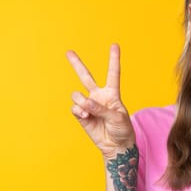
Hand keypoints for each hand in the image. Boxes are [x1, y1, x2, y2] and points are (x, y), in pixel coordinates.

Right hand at [66, 44, 134, 158]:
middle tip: (68, 51)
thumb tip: (84, 102)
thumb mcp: (117, 117)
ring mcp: (89, 105)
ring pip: (77, 95)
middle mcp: (99, 96)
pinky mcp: (81, 115)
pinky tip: (85, 117)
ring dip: (81, 102)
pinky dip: (78, 111)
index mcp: (112, 93)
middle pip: (86, 77)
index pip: (113, 73)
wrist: (116, 145)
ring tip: (88, 111)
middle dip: (77, 64)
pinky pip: (75, 108)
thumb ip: (101, 108)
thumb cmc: (122, 129)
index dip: (113, 59)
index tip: (115, 45)